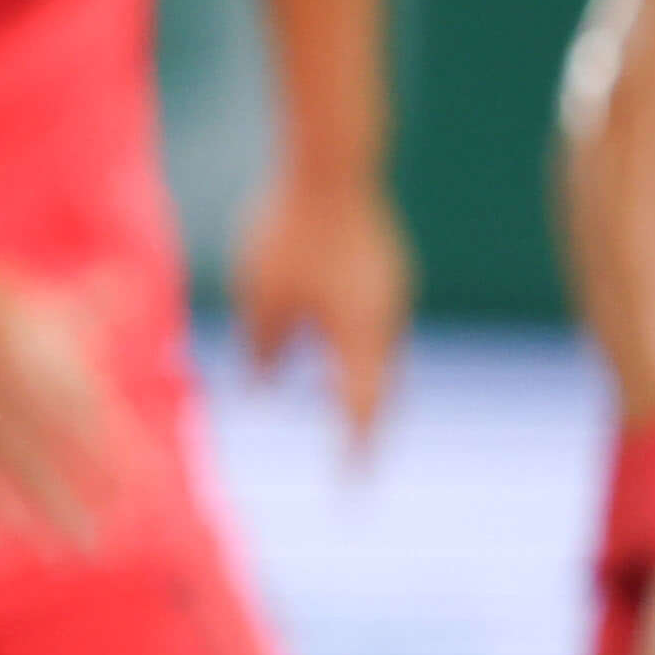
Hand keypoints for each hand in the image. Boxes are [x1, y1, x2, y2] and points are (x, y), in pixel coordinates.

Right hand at [0, 240, 135, 550]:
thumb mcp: (53, 301)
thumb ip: (103, 304)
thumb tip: (139, 285)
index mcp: (43, 362)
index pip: (95, 425)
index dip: (120, 464)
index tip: (143, 500)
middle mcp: (10, 392)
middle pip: (53, 460)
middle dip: (80, 506)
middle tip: (104, 546)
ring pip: (9, 476)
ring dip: (38, 518)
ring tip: (63, 555)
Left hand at [235, 166, 414, 448]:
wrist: (333, 165)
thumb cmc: (288, 234)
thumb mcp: (261, 298)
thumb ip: (263, 349)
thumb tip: (264, 387)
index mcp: (359, 338)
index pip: (360, 412)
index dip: (356, 452)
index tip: (352, 488)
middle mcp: (386, 322)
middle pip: (382, 390)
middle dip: (367, 426)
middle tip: (356, 461)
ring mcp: (394, 293)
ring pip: (381, 354)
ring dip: (363, 384)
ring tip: (345, 411)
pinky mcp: (389, 269)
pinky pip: (376, 323)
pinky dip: (359, 348)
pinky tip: (337, 345)